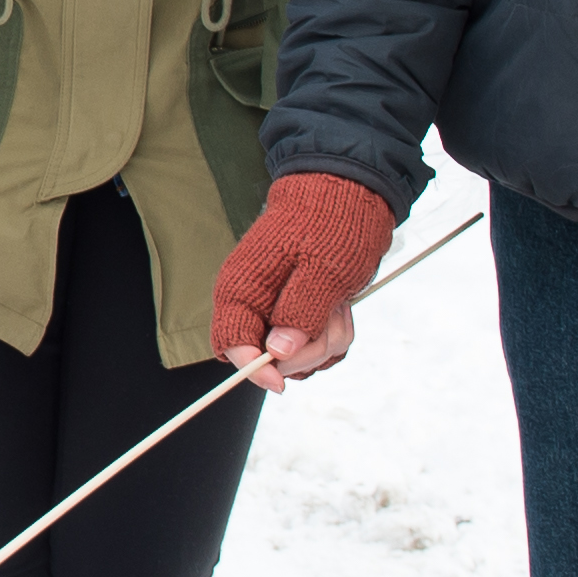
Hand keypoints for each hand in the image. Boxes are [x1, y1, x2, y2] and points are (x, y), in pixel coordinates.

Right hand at [208, 171, 393, 378]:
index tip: (281, 382)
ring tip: (339, 305)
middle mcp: (253, 302)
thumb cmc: (331, 223)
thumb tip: (277, 354)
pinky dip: (332, 336)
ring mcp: (276, 310)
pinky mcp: (297, 315)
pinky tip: (339, 309)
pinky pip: (314, 348)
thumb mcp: (323, 269)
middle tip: (330, 318)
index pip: (229, 343)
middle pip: (268, 358)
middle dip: (306, 351)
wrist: (348, 194)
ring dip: (325, 341)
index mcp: (242, 287)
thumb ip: (299, 311)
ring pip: (297, 357)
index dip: (252, 368)